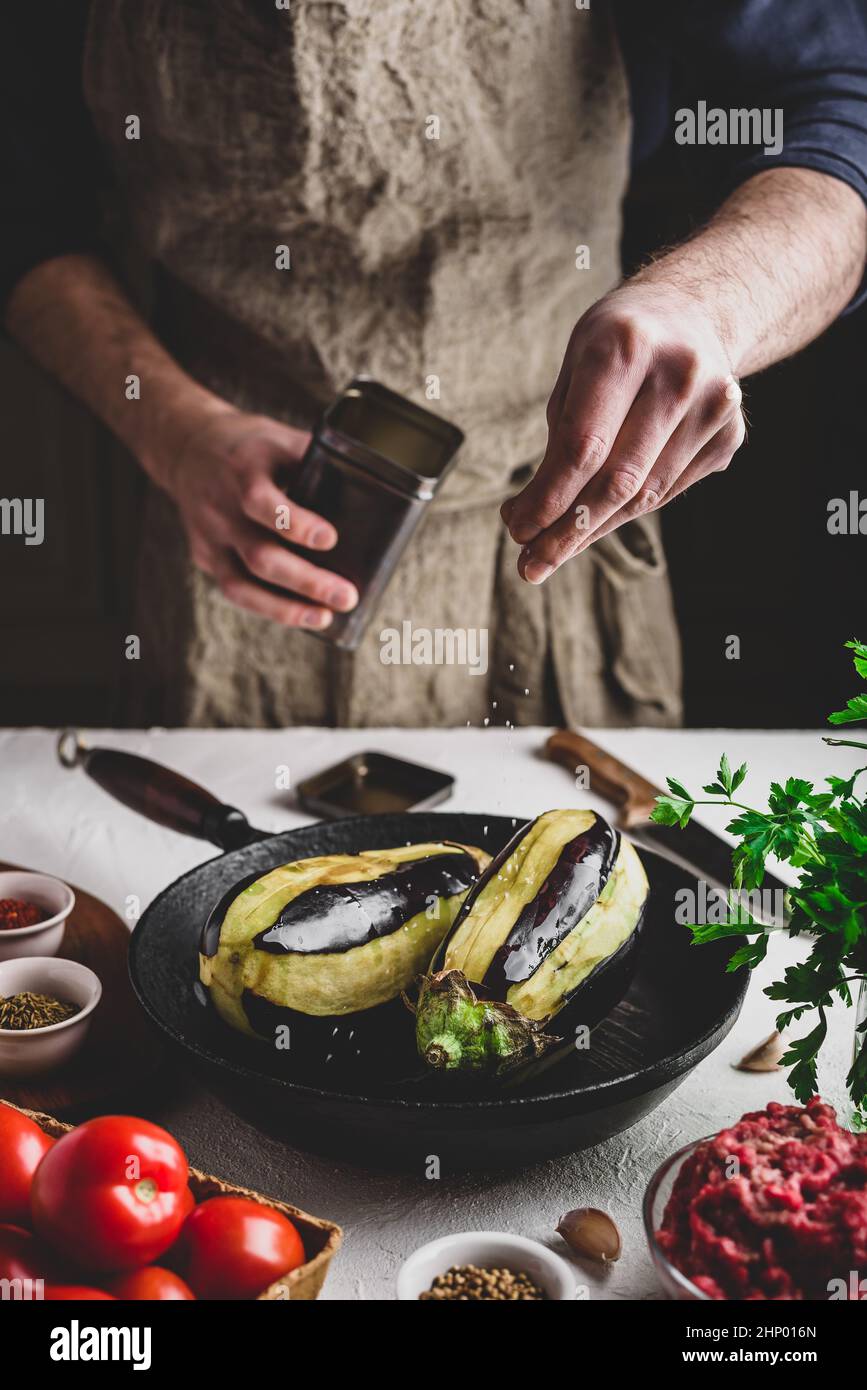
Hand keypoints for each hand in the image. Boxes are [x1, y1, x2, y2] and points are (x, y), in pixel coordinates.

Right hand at [156, 406, 357, 628]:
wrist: (186, 448)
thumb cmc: (250, 446)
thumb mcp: (280, 439)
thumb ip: (318, 460)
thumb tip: (376, 483)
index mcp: (243, 470)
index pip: (261, 501)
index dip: (295, 524)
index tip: (329, 539)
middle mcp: (221, 508)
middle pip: (259, 555)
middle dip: (306, 581)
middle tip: (346, 596)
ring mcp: (210, 537)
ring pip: (241, 584)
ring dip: (285, 608)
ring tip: (324, 618)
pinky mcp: (205, 557)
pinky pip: (235, 590)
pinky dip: (268, 607)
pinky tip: (299, 615)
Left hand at [501, 283, 746, 581]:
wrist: (694, 312)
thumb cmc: (617, 345)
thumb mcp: (576, 366)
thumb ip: (560, 437)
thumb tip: (531, 518)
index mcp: (626, 346)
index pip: (583, 446)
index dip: (548, 498)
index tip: (517, 529)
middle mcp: (678, 374)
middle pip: (617, 480)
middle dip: (568, 531)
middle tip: (531, 564)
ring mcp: (714, 406)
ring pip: (645, 496)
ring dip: (593, 530)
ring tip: (551, 551)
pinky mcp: (729, 434)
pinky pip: (668, 491)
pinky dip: (627, 511)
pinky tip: (596, 519)